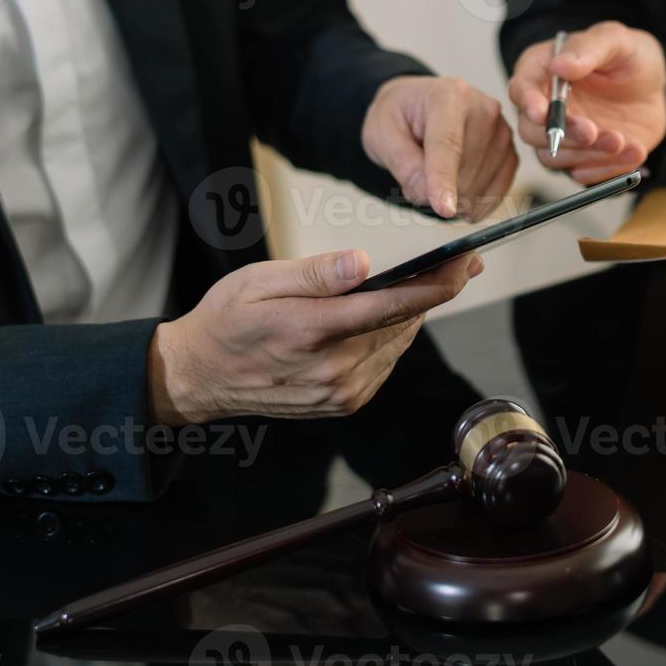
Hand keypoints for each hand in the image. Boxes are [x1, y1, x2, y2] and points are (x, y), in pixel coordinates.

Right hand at [148, 249, 483, 424]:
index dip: (437, 283)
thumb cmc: (226, 320)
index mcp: (314, 331)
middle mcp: (335, 369)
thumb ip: (318, 275)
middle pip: (403, 323)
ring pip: (398, 343)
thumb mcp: (261, 281)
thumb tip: (364, 263)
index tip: (465, 262)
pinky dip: (391, 337)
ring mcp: (342, 391)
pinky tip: (385, 318)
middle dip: (431, 291)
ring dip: (412, 314)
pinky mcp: (345, 403)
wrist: (199, 377)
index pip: (392, 305)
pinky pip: (384, 362)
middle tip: (455, 263)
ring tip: (424, 283)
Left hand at [362, 76, 517, 220]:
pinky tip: (457, 193)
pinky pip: (495, 195)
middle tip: (417, 171)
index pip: (447, 145)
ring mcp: (501, 132)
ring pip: (478, 189)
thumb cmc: (400, 116)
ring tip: (436, 172)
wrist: (417, 108)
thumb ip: (402, 164)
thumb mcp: (381, 134)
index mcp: (447, 96)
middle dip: (435, 189)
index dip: (444, 180)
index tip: (444, 209)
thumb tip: (427, 194)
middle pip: (463, 173)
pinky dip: (473, 204)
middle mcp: (483, 109)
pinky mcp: (511, 153)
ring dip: (452, 195)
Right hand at [508, 21, 665, 183]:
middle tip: (592, 131)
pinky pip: (584, 174)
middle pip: (532, 132)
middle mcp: (545, 107)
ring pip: (555, 158)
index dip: (528, 103)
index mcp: (542, 71)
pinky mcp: (582, 158)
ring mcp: (562, 136)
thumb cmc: (629, 57)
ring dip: (587, 154)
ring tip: (621, 140)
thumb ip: (588, 48)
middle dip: (562, 136)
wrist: (656, 87)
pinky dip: (607, 169)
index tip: (543, 113)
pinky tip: (634, 152)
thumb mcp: (615, 41)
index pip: (521, 89)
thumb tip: (559, 65)